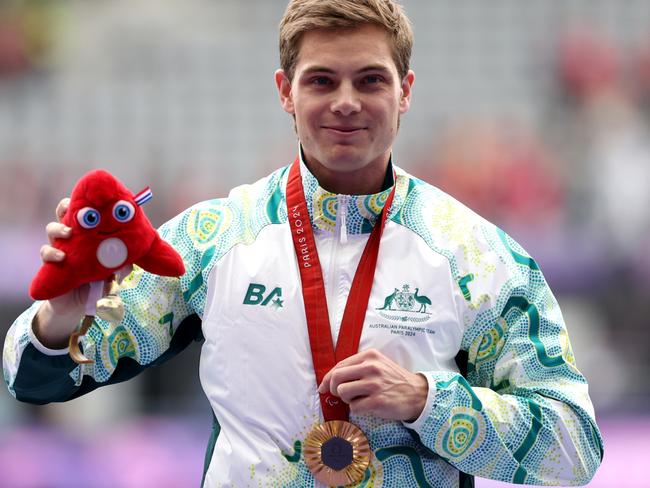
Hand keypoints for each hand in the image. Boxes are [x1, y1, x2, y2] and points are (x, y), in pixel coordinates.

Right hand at [33, 198, 130, 347]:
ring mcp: (59, 247)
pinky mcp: (50, 263)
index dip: (86, 202)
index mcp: (88, 233)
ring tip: (68, 233)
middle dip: (66, 207)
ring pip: (52, 229)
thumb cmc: (99, 281)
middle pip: (63, 212)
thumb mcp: (114, 272)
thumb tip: (128, 264)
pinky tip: (61, 256)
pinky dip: (51, 252)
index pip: (85, 211)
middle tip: (73, 210)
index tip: (92, 199)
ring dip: (59, 229)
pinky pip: (45, 252)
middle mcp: (72, 237)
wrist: (80, 304)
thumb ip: (122, 266)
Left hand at [318, 349, 428, 421]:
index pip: (339, 365)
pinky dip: (358, 409)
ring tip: (359, 399)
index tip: (323, 387)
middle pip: (336, 377)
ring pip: (343, 392)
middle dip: (333, 389)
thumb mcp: (378, 365)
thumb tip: (329, 380)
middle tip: (341, 395)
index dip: (327, 378)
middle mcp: (371, 367)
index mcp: (369, 356)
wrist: (418, 394)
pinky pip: (354, 407)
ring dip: (347, 399)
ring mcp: (374, 384)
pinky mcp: (377, 401)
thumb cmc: (394, 380)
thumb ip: (357, 368)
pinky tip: (368, 406)